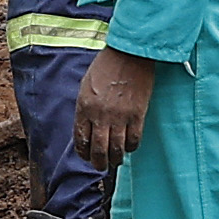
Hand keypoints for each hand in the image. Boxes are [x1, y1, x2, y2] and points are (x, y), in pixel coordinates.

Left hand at [72, 49, 158, 165]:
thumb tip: (88, 127)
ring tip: (115, 161)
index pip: (81, 139)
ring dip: (115, 159)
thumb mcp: (86, 85)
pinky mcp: (137, 114)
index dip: (83, 153)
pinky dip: (130, 147)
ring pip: (116, 149)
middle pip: (98, 150)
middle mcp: (100, 115)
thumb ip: (86, 107)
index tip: (86, 156)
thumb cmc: (106, 66)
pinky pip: (134, 139)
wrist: (129, 53)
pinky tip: (129, 146)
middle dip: (98, 163)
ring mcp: (119, 116)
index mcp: (84, 107)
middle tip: (101, 166)